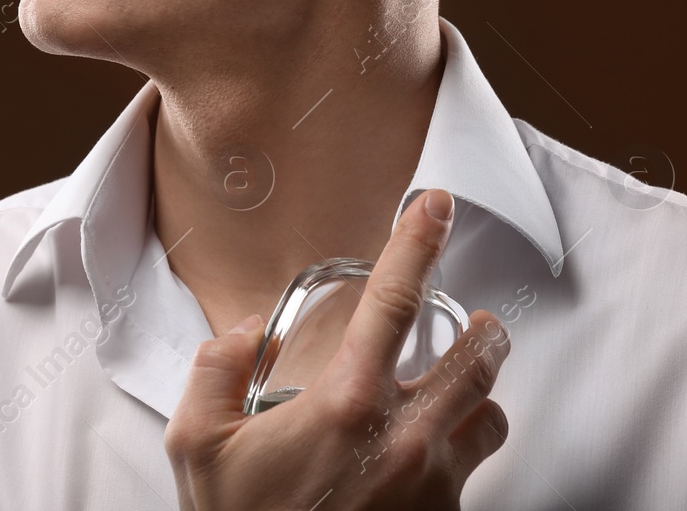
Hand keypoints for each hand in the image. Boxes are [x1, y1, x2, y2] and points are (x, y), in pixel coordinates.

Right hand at [165, 189, 511, 509]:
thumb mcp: (196, 448)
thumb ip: (215, 372)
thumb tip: (246, 335)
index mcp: (347, 402)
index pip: (395, 297)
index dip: (418, 239)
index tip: (435, 203)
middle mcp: (403, 438)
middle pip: (481, 356)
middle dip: (484, 331)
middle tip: (474, 323)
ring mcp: (433, 486)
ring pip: (490, 417)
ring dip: (478, 398)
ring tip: (458, 394)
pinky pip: (472, 476)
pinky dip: (458, 458)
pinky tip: (427, 465)